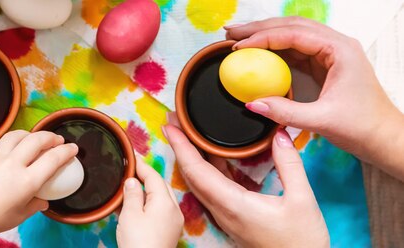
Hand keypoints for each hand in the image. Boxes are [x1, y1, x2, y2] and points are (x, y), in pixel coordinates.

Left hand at [0, 130, 77, 246]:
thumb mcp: (19, 216)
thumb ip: (34, 205)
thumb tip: (43, 200)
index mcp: (27, 182)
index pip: (53, 159)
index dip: (66, 151)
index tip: (72, 149)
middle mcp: (13, 165)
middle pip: (37, 140)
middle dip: (51, 137)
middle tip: (57, 140)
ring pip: (17, 135)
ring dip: (31, 134)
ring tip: (36, 139)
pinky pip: (1, 145)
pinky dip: (12, 144)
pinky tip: (13, 152)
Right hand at [116, 158, 183, 247]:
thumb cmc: (138, 243)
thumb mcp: (130, 214)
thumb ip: (131, 194)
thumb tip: (132, 181)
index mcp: (165, 202)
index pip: (154, 176)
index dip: (141, 166)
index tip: (132, 158)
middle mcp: (174, 210)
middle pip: (160, 186)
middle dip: (146, 177)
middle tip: (130, 172)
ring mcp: (174, 222)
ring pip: (161, 198)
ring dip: (147, 191)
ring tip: (130, 189)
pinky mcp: (170, 232)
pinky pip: (161, 211)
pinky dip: (149, 204)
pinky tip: (136, 207)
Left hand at [164, 125, 328, 247]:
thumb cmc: (301, 242)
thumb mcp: (302, 199)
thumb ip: (290, 164)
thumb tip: (280, 135)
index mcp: (232, 204)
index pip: (196, 171)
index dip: (180, 146)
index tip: (170, 126)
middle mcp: (222, 210)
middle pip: (191, 175)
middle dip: (180, 147)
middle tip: (174, 123)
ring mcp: (225, 216)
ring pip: (199, 183)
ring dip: (190, 158)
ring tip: (187, 134)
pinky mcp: (232, 219)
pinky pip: (211, 190)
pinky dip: (206, 170)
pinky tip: (212, 156)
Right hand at [226, 17, 403, 178]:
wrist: (382, 138)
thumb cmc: (361, 126)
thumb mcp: (321, 120)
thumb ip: (285, 112)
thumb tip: (251, 103)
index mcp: (340, 51)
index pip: (294, 34)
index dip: (263, 38)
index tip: (239, 47)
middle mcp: (335, 46)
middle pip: (291, 26)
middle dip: (258, 28)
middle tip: (230, 33)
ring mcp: (329, 54)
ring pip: (292, 34)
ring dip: (264, 35)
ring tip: (237, 38)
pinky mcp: (323, 65)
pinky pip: (294, 50)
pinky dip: (272, 49)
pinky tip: (255, 53)